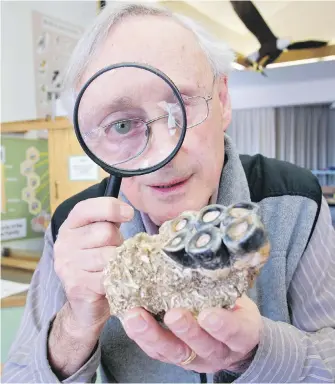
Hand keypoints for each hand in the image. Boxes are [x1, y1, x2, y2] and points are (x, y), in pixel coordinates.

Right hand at [54, 196, 133, 332]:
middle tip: (116, 252)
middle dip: (118, 242)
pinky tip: (113, 281)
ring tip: (114, 267)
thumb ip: (110, 221)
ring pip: (109, 255)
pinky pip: (108, 276)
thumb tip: (127, 211)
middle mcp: (64, 243)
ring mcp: (68, 265)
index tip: (129, 214)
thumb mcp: (102, 235)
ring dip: (119, 261)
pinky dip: (117, 279)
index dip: (111, 207)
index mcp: (70, 226)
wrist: (86, 303)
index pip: (87, 208)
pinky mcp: (77, 285)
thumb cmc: (98, 262)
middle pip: (105, 232)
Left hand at [122, 294, 261, 373]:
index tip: (208, 314)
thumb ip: (225, 281)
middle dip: (185, 331)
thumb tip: (202, 246)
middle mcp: (217, 351)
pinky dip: (141, 336)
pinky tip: (128, 318)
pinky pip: (156, 351)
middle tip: (172, 314)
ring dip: (153, 335)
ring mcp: (194, 357)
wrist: (235, 338)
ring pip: (173, 351)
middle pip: (201, 347)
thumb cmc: (234, 308)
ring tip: (136, 317)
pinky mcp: (173, 357)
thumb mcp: (239, 297)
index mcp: (239, 335)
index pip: (235, 332)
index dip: (223, 325)